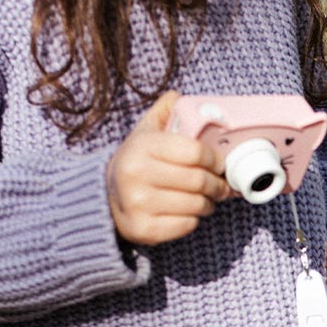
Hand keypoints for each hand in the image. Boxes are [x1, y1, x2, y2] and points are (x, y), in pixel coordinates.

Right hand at [106, 90, 229, 244]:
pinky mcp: (144, 230)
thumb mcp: (144, 133)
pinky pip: (187, 225)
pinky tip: (189, 212)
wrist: (105, 197)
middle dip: (217, 184)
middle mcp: (136, 175)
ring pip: (196, 205)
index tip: (219, 164)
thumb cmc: (136, 162)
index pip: (196, 152)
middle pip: (199, 181)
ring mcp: (138, 204)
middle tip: (220, 185)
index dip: (215, 159)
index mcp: (141, 147)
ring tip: (207, 199)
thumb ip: (164, 112)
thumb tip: (178, 96)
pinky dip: (194, 219)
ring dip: (208, 203)